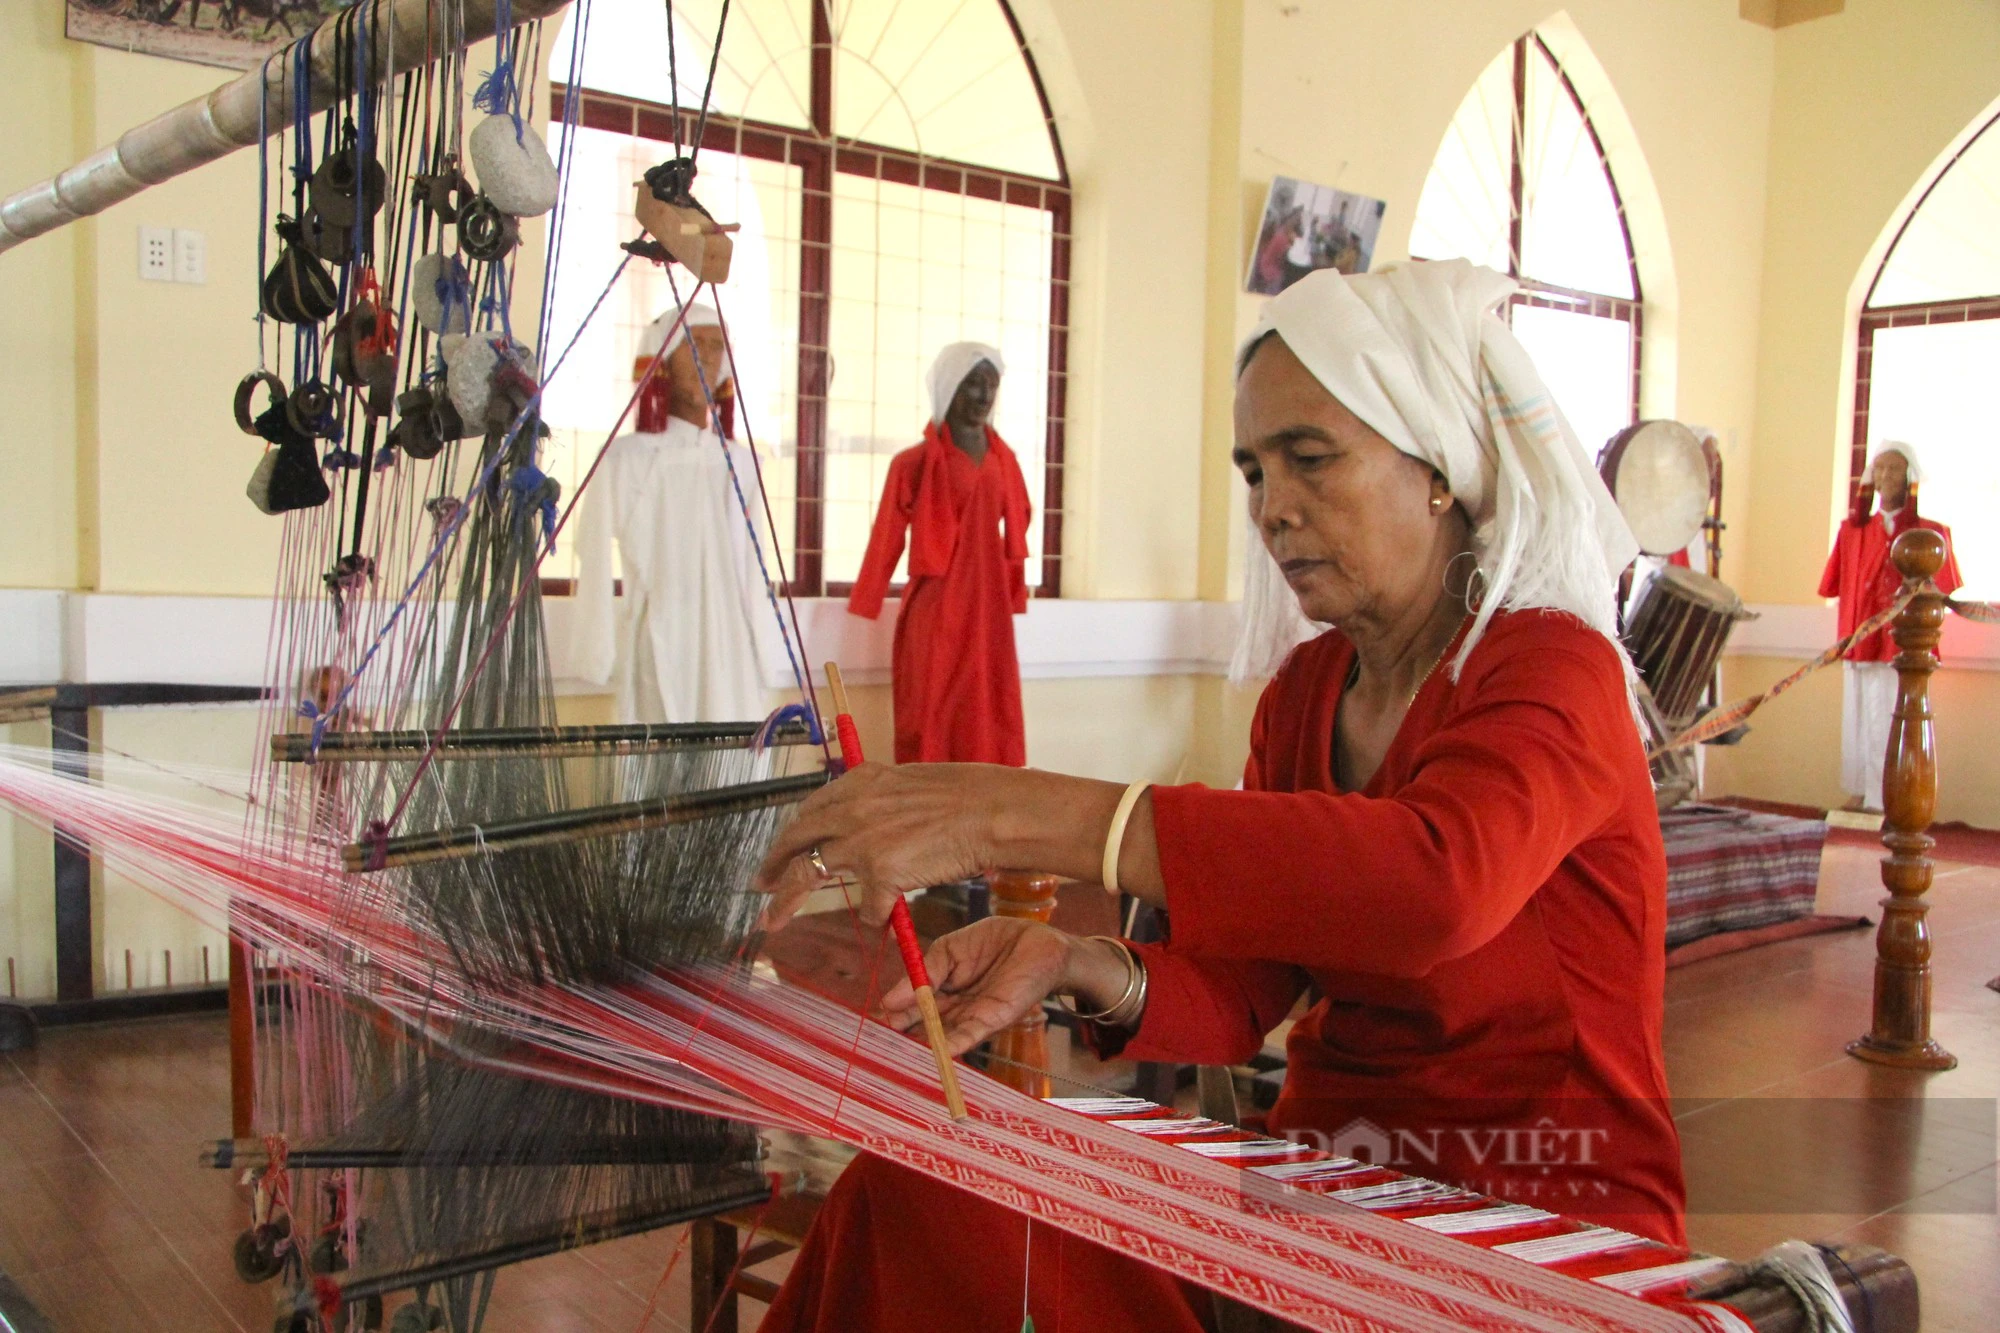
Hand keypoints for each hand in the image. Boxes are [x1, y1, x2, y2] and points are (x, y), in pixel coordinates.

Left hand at [754, 762, 1019, 929]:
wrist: (991, 811)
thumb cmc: (966, 798)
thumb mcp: (910, 785)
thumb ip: (881, 803)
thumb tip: (867, 825)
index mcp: (860, 782)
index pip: (811, 810)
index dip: (793, 833)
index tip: (783, 848)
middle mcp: (851, 809)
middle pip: (795, 841)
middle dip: (773, 866)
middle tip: (760, 885)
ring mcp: (861, 841)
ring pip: (808, 875)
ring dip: (787, 902)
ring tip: (773, 921)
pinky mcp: (879, 873)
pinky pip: (868, 907)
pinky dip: (877, 914)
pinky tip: (889, 915)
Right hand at [880, 917, 1087, 1055]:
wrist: (1036, 939)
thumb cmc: (996, 941)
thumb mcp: (950, 949)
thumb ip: (926, 970)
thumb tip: (891, 996)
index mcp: (941, 988)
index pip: (912, 1006)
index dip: (895, 1013)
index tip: (877, 1019)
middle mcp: (955, 1008)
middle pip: (924, 1026)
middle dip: (903, 1034)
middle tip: (881, 1041)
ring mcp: (972, 1016)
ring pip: (943, 1035)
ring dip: (923, 1044)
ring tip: (899, 1052)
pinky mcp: (993, 1019)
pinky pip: (969, 1034)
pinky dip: (954, 1043)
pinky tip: (938, 1051)